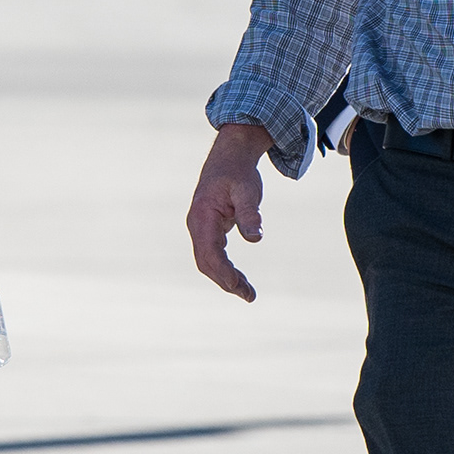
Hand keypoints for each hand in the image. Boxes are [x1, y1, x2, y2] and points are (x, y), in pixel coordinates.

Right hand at [188, 121, 271, 300]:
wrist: (229, 157)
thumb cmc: (238, 173)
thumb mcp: (247, 190)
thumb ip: (250, 214)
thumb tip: (256, 238)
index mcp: (202, 216)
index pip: (209, 252)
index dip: (223, 272)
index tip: (239, 286)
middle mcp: (197, 225)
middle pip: (206, 262)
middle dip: (226, 281)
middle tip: (249, 296)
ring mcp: (201, 229)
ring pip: (209, 261)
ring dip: (226, 278)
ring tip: (248, 293)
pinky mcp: (209, 230)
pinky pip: (214, 255)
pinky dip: (226, 269)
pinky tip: (239, 279)